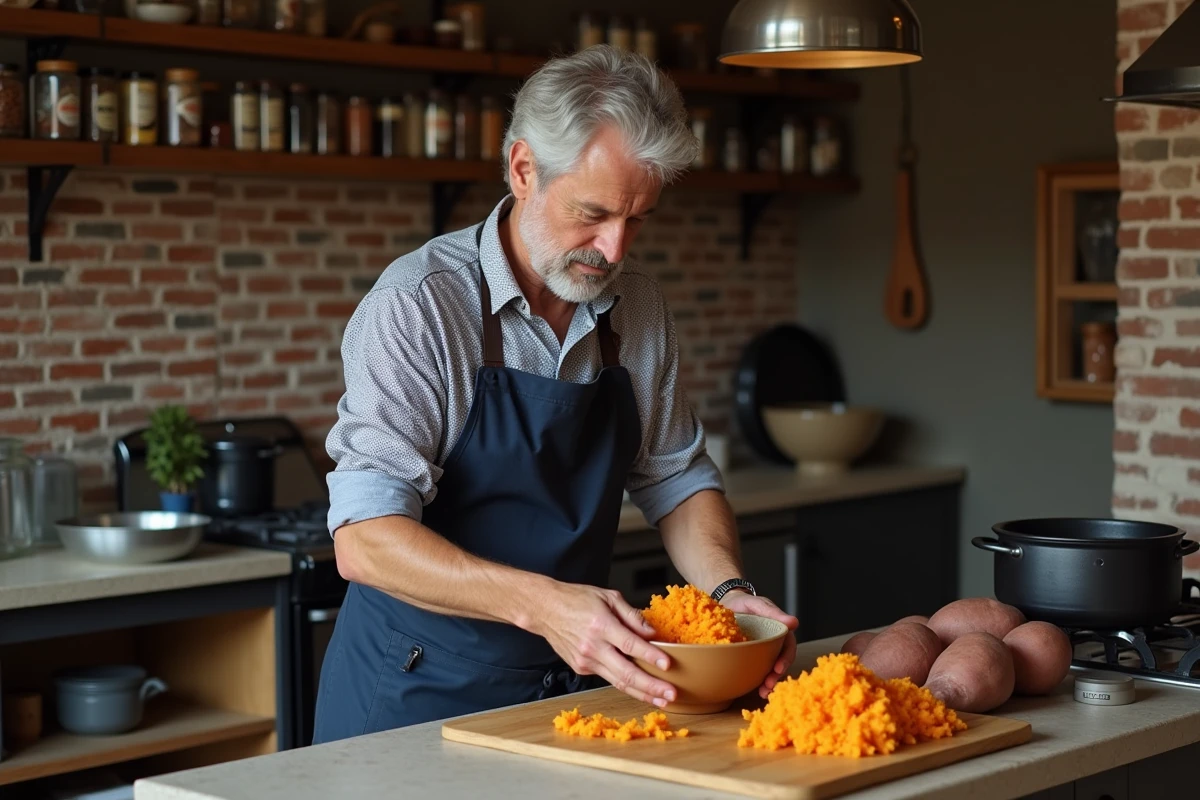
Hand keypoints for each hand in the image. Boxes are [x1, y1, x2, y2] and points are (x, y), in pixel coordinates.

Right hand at [532, 583, 677, 707]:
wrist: (545, 609)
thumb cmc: (577, 599)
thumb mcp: (608, 597)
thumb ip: (632, 616)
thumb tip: (652, 634)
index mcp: (601, 625)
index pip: (630, 644)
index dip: (650, 656)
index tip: (668, 665)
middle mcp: (593, 646)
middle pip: (626, 672)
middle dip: (651, 686)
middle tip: (671, 694)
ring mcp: (586, 660)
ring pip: (618, 682)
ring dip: (642, 693)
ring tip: (662, 700)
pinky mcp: (581, 668)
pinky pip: (608, 677)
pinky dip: (626, 683)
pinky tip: (642, 688)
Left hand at [720, 591, 798, 697]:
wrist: (725, 605)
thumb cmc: (744, 603)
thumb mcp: (758, 604)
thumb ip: (773, 612)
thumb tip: (795, 622)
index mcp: (779, 632)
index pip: (788, 647)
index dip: (786, 659)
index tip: (778, 668)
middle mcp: (773, 644)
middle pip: (780, 662)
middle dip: (777, 676)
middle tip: (769, 685)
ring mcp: (762, 652)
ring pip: (770, 670)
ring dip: (769, 683)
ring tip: (763, 693)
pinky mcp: (750, 658)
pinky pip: (756, 671)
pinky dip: (757, 682)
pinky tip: (755, 691)